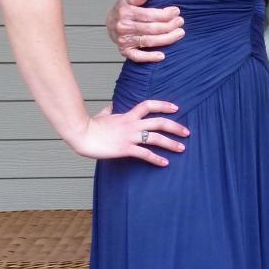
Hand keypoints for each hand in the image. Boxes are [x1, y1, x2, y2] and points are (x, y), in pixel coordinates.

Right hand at [70, 100, 189, 166]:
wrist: (81, 134)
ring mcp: (130, 136)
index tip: (176, 108)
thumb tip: (111, 107)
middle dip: (175, 127)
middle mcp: (132, 124)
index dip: (164, 105)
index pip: (149, 105)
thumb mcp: (102, 114)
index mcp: (127, 115)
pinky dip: (156, 159)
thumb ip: (110, 110)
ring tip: (182, 148)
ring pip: (156, 138)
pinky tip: (165, 163)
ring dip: (171, 143)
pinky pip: (145, 154)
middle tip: (187, 132)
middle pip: (159, 122)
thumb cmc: (90, 125)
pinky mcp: (125, 148)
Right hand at [107, 0, 183, 62]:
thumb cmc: (123, 11)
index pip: (148, 15)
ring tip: (179, 33)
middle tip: (180, 22)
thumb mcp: (127, 0)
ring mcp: (124, 40)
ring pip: (149, 41)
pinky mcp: (125, 51)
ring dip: (166, 38)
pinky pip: (138, 56)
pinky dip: (149, 57)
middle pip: (151, 28)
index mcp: (126, 13)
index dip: (164, 14)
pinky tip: (162, 56)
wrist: (109, 24)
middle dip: (169, 25)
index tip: (176, 11)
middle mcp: (124, 27)